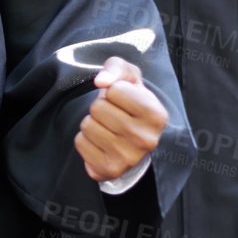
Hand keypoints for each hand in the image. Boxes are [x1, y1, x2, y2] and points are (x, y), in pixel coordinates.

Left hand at [75, 57, 166, 181]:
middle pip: (98, 108)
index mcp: (157, 115)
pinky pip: (80, 142)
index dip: (113, 91)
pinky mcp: (110, 170)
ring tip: (107, 128)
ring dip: (92, 123)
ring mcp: (129, 158)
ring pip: (87, 125)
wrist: (130, 141)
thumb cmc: (129, 102)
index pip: (114, 90)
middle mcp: (147, 140)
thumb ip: (116, 68)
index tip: (123, 101)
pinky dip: (85, 139)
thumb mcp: (129, 78)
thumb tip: (101, 81)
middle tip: (112, 115)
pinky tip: (100, 143)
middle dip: (100, 107)